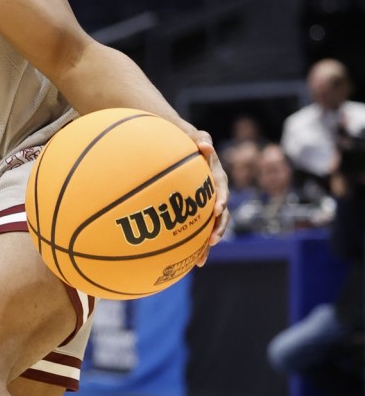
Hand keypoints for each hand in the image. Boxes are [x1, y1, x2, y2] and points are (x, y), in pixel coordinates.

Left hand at [191, 129, 228, 264]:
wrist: (174, 144)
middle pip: (221, 212)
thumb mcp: (191, 134)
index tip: (217, 208)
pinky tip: (188, 261)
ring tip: (201, 258)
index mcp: (215, 174)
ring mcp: (205, 203)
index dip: (221, 197)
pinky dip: (193, 244)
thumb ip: (199, 136)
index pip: (221, 187)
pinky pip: (196, 229)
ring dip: (207, 242)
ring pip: (210, 225)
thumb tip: (204, 144)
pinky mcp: (195, 212)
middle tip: (212, 239)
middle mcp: (213, 191)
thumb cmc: (183, 138)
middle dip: (218, 227)